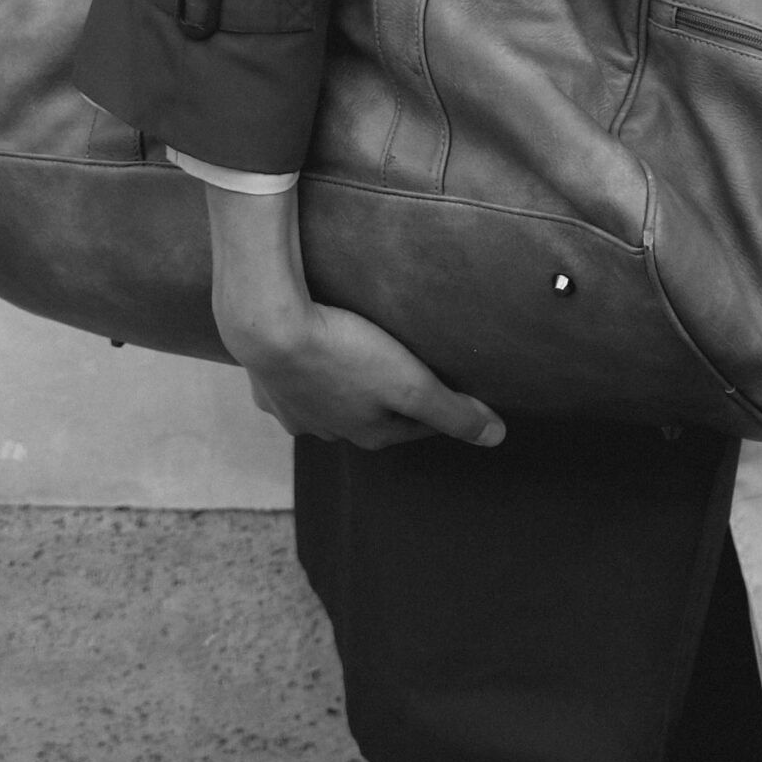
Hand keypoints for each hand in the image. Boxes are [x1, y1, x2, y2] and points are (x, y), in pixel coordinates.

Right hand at [205, 185, 503, 451]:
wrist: (267, 325)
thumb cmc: (343, 351)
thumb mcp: (410, 382)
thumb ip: (453, 410)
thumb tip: (496, 437)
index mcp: (364, 432)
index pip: (414, 424)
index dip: (436, 403)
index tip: (452, 383)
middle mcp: (325, 429)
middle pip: (369, 413)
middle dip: (388, 394)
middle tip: (405, 363)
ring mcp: (291, 409)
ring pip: (328, 399)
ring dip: (345, 382)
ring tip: (360, 352)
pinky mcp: (265, 382)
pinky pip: (294, 379)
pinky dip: (307, 367)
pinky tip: (313, 343)